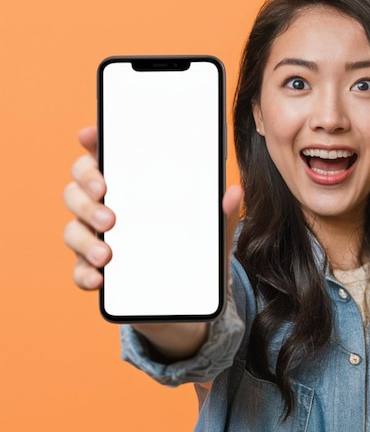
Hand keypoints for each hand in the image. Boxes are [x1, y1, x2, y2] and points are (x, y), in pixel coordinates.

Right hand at [63, 126, 242, 357]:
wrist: (187, 296)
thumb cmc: (191, 247)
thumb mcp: (210, 230)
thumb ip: (219, 212)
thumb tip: (234, 192)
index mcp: (131, 187)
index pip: (104, 157)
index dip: (92, 142)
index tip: (90, 135)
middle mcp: (106, 208)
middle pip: (78, 188)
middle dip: (86, 192)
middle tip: (106, 201)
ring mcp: (97, 239)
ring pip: (73, 229)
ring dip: (85, 237)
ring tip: (106, 252)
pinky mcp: (95, 271)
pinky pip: (79, 271)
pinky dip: (84, 274)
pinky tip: (99, 279)